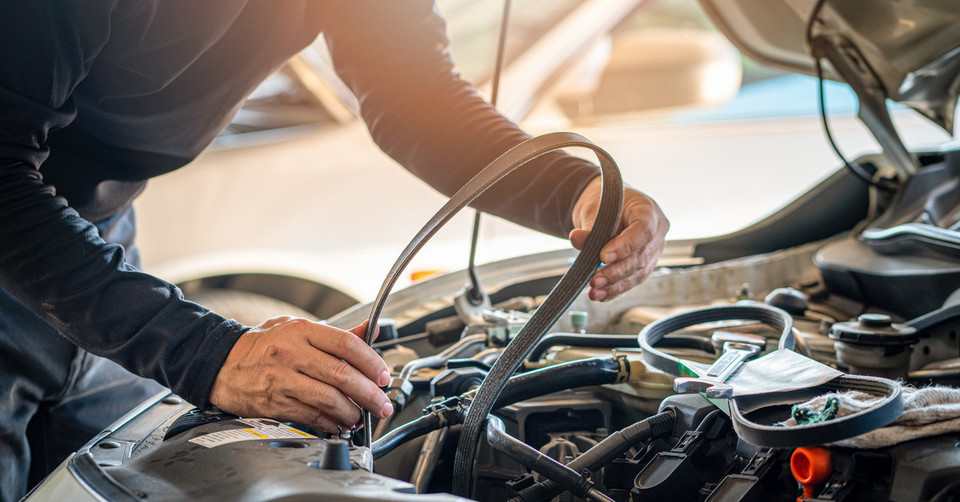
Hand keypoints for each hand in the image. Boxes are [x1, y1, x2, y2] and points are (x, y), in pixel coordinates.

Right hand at [209, 318, 392, 431]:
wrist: (220, 363)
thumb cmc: (262, 345)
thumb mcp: (296, 328)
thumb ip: (335, 333)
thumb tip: (370, 331)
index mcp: (301, 331)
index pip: (347, 344)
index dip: (371, 362)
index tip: (383, 375)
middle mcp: (292, 353)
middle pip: (342, 375)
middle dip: (369, 393)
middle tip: (382, 403)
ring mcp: (282, 380)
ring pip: (329, 399)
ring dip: (352, 412)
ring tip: (361, 416)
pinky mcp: (274, 403)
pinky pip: (311, 416)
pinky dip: (331, 423)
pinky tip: (339, 423)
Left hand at [570, 176, 668, 301]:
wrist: (609, 208)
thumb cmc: (606, 204)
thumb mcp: (596, 210)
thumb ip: (589, 227)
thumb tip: (576, 238)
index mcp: (649, 211)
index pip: (643, 230)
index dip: (625, 246)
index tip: (604, 257)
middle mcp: (657, 232)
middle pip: (640, 256)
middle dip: (616, 272)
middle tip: (595, 280)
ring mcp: (654, 250)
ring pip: (638, 272)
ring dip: (615, 285)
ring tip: (595, 292)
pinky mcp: (646, 265)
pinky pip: (633, 280)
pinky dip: (616, 289)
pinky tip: (602, 295)